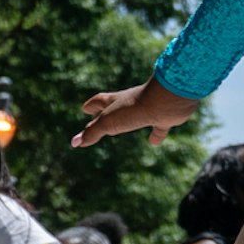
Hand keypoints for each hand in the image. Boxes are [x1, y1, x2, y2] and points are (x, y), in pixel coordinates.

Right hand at [74, 80, 196, 148]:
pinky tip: (154, 142)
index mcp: (116, 101)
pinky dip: (156, 134)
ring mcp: (150, 109)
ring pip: (138, 116)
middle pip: (117, 107)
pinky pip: (160, 128)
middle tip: (102, 118)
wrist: (168, 100)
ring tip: (129, 127)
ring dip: (132, 121)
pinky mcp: (166, 117)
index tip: (85, 109)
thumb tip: (74, 143)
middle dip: (109, 112)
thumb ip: (93, 132)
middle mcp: (133, 104)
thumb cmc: (135, 108)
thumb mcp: (109, 122)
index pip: (99, 101)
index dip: (91, 106)